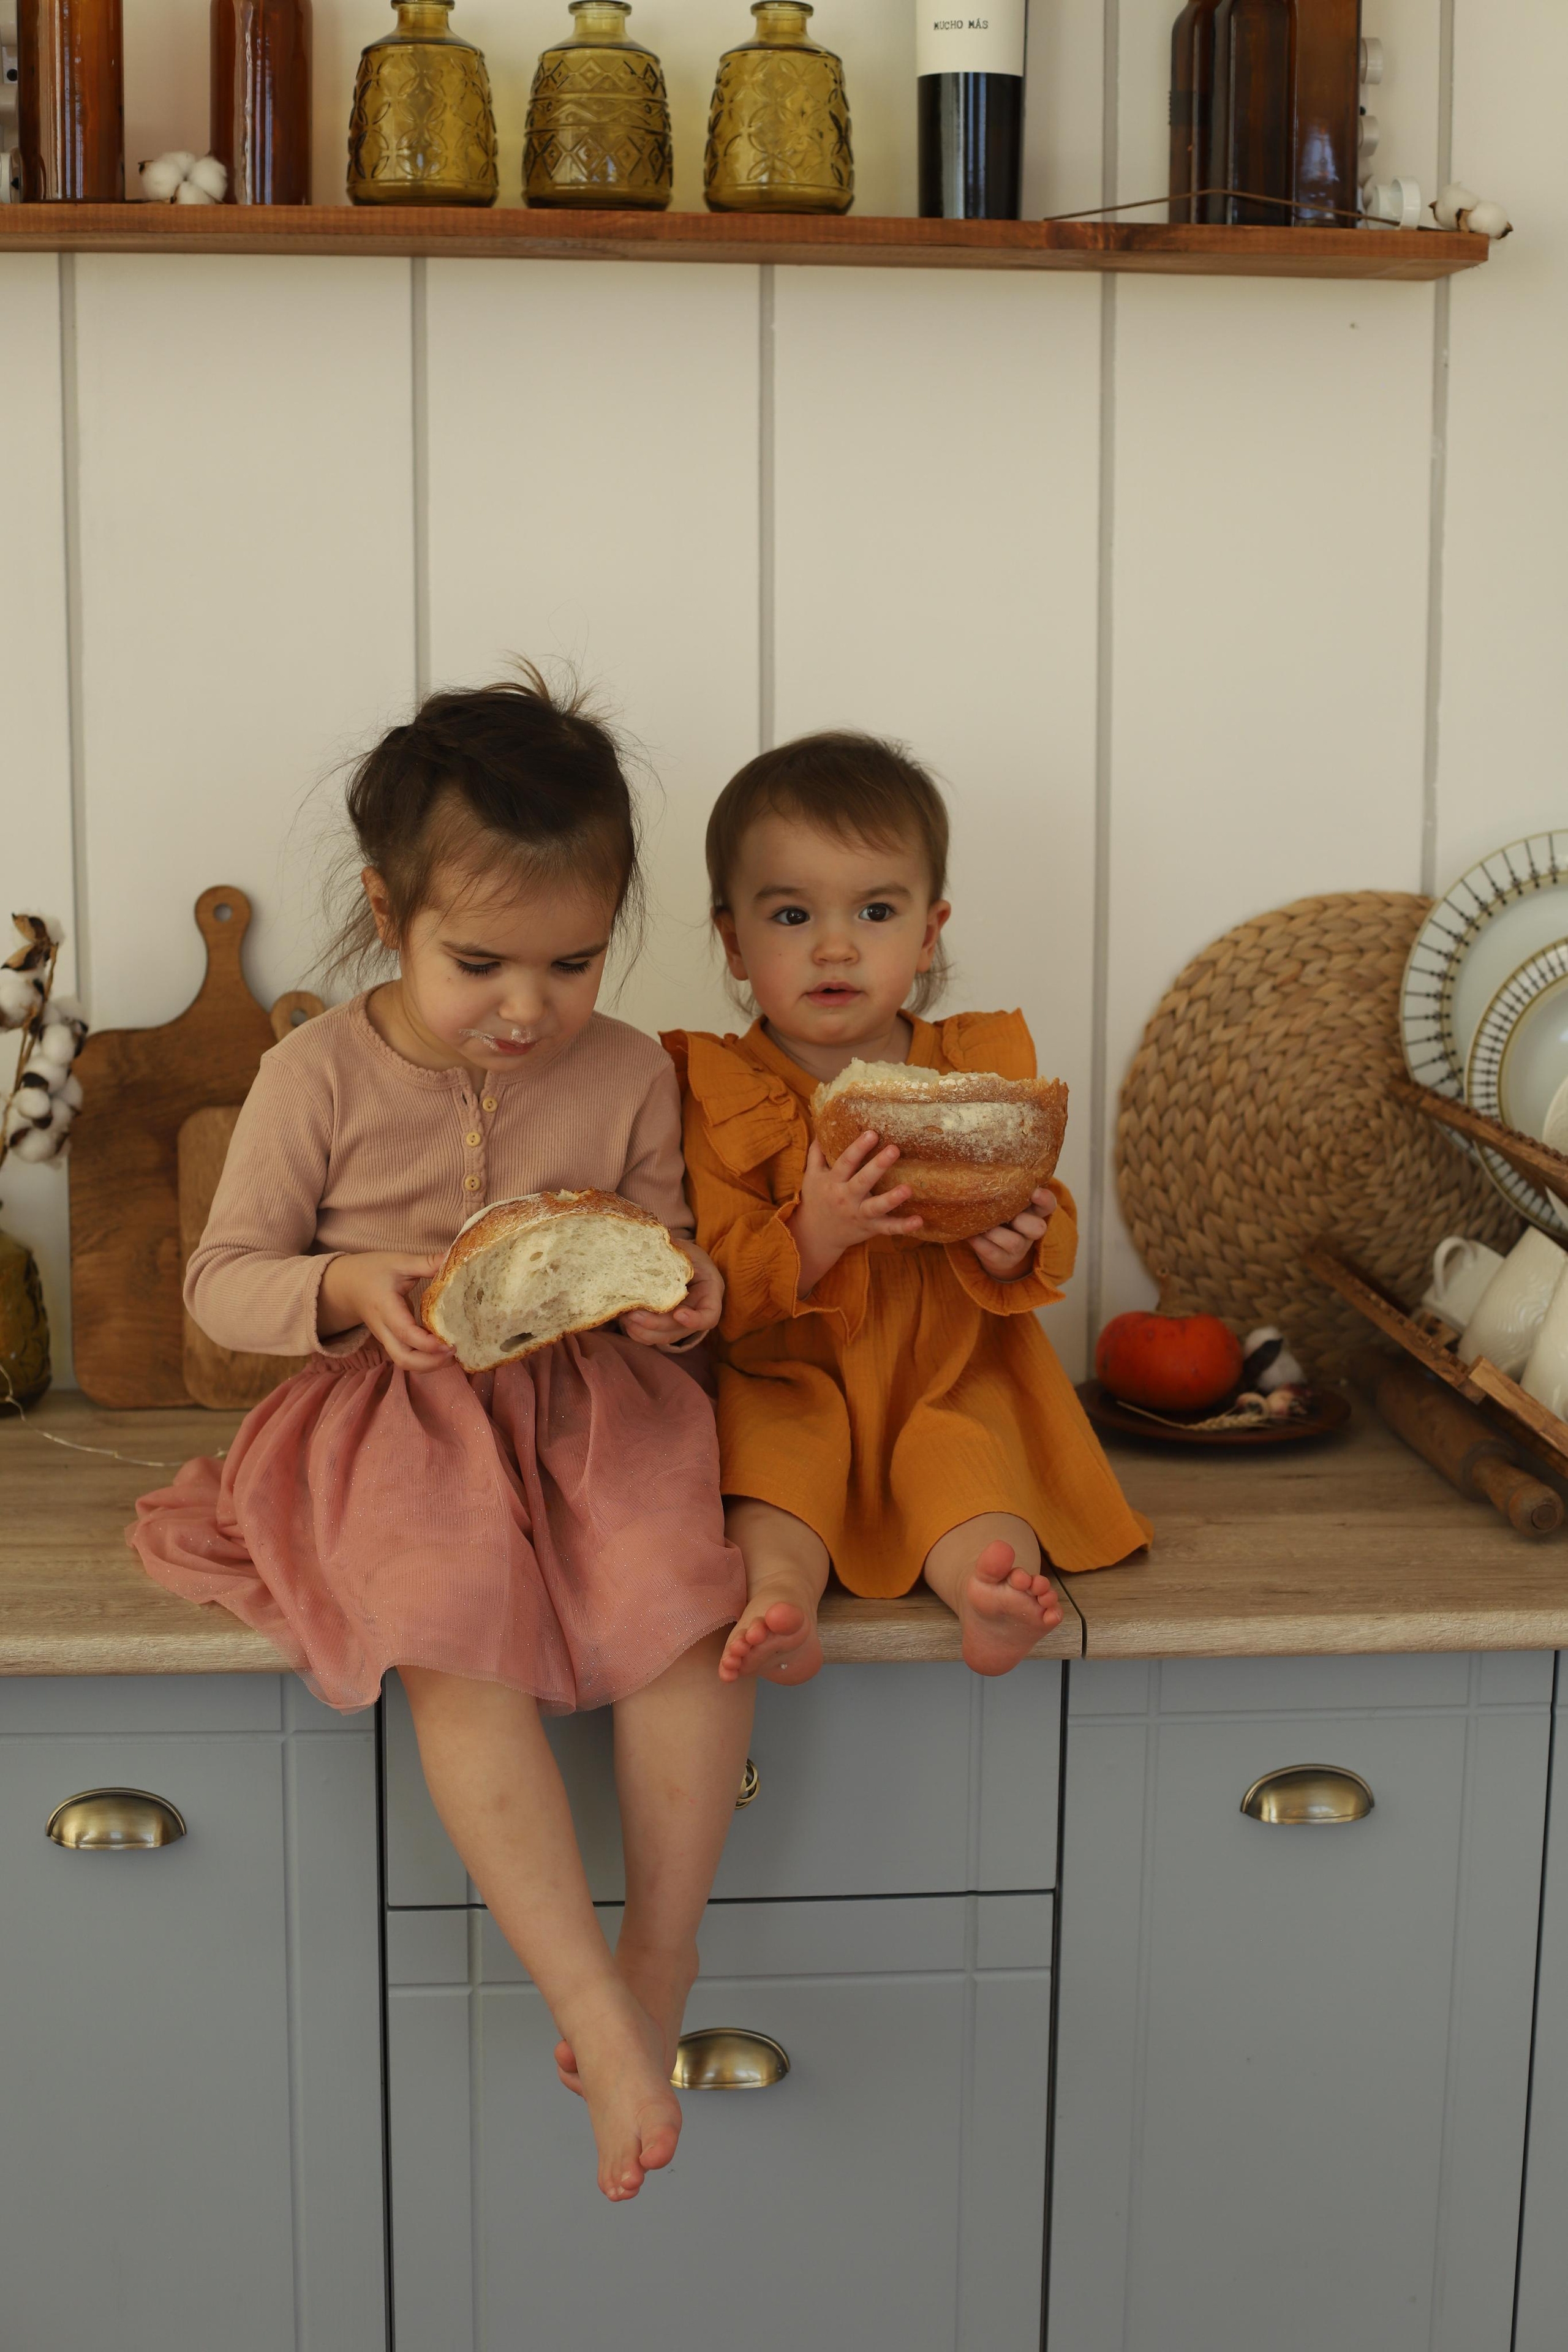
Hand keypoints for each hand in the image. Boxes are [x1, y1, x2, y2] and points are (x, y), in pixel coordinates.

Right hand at [317, 1251, 453, 1374]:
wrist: (346, 1285)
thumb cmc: (372, 1271)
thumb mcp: (399, 1262)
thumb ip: (426, 1263)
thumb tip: (454, 1256)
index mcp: (385, 1307)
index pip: (405, 1333)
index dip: (427, 1343)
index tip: (449, 1343)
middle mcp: (384, 1329)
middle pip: (404, 1358)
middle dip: (430, 1363)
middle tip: (455, 1351)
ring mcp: (386, 1338)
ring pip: (405, 1362)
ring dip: (429, 1365)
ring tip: (453, 1355)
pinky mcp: (391, 1340)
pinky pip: (407, 1357)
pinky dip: (425, 1359)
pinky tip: (443, 1350)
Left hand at [621, 1239, 723, 1349]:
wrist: (675, 1261)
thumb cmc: (682, 1253)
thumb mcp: (681, 1248)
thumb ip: (670, 1249)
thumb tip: (646, 1242)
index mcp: (708, 1292)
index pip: (710, 1315)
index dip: (696, 1320)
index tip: (678, 1313)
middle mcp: (695, 1312)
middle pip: (679, 1330)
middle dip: (655, 1325)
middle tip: (633, 1315)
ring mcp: (679, 1323)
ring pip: (663, 1338)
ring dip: (642, 1331)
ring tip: (624, 1316)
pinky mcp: (662, 1326)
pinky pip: (650, 1337)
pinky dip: (635, 1331)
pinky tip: (623, 1317)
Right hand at [789, 1131, 923, 1295]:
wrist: (815, 1236)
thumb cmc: (817, 1200)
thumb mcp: (811, 1176)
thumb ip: (816, 1153)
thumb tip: (822, 1128)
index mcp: (834, 1182)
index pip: (846, 1162)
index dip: (858, 1148)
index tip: (872, 1133)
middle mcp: (846, 1198)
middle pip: (862, 1181)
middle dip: (878, 1166)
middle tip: (894, 1149)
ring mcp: (859, 1214)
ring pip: (876, 1207)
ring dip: (892, 1199)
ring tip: (908, 1189)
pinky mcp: (870, 1228)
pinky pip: (888, 1228)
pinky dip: (903, 1226)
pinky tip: (919, 1220)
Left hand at [968, 1188, 1057, 1281]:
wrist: (996, 1248)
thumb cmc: (1001, 1214)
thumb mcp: (1007, 1201)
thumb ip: (1004, 1187)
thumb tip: (982, 1164)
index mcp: (1035, 1211)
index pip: (1048, 1204)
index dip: (1044, 1199)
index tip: (1034, 1191)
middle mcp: (1030, 1231)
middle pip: (1038, 1228)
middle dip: (1022, 1220)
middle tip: (1007, 1215)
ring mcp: (1019, 1248)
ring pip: (1013, 1242)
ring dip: (994, 1232)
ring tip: (980, 1223)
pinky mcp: (1003, 1260)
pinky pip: (991, 1252)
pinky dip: (978, 1242)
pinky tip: (969, 1233)